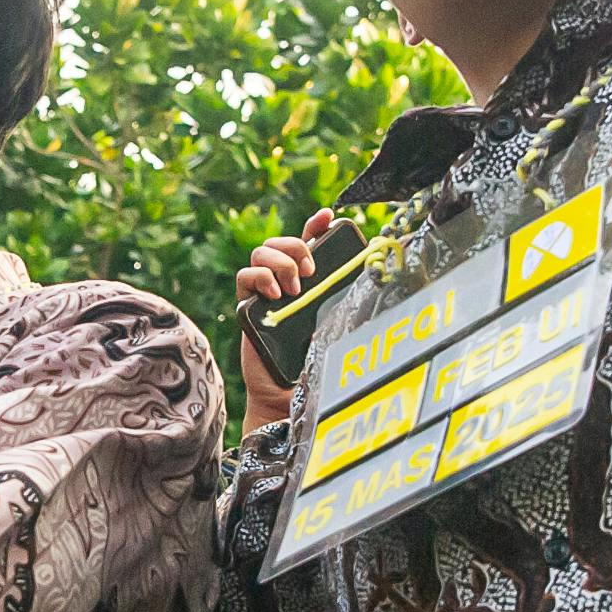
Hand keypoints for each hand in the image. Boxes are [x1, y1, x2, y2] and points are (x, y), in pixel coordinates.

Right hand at [235, 215, 337, 430]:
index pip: (310, 242)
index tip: (328, 216)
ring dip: (279, 263)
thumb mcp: (337, 326)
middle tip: (311, 271)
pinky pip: (244, 277)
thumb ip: (343, 304)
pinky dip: (259, 278)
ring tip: (293, 288)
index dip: (318, 224)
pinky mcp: (247, 306)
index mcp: (309, 281)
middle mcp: (285, 282)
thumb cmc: (315, 363)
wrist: (287, 394)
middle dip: (295, 247)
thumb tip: (367, 280)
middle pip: (281, 241)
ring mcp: (264, 292)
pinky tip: (275, 295)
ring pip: (261, 253)